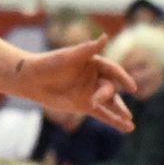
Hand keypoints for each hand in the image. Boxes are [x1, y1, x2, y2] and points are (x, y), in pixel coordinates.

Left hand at [7, 37, 136, 132]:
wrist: (31, 79)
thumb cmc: (49, 63)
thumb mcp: (69, 56)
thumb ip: (88, 49)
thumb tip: (105, 36)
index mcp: (95, 63)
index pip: (114, 71)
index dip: (123, 78)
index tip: (131, 88)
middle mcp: (96, 78)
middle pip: (109, 89)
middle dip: (107, 97)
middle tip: (97, 101)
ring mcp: (92, 93)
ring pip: (111, 103)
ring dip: (121, 112)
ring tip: (130, 122)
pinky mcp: (85, 106)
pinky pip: (103, 114)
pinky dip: (113, 121)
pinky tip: (126, 128)